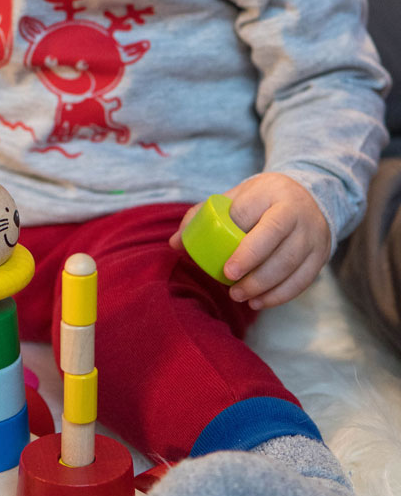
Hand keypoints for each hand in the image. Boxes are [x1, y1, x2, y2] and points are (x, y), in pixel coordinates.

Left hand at [169, 173, 330, 309]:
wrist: (309, 195)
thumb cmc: (262, 200)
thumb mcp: (236, 196)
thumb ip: (203, 216)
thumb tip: (174, 243)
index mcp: (270, 193)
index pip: (252, 215)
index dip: (239, 244)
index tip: (224, 267)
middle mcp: (296, 213)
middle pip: (275, 243)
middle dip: (252, 268)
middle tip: (230, 284)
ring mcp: (312, 234)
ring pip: (290, 264)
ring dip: (263, 286)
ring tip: (240, 296)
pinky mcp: (320, 254)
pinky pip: (303, 280)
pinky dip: (280, 295)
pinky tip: (259, 302)